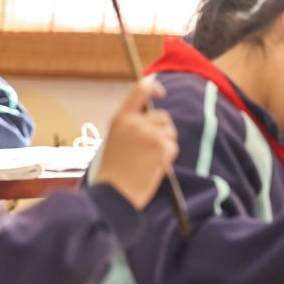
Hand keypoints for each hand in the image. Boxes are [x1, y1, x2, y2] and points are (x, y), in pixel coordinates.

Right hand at [94, 80, 179, 211]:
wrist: (111, 195)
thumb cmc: (111, 173)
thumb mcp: (115, 141)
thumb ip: (131, 128)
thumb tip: (155, 122)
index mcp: (120, 119)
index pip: (139, 91)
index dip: (153, 87)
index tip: (160, 92)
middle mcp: (135, 122)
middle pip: (162, 117)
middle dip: (162, 131)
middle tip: (150, 150)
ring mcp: (150, 133)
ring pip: (169, 134)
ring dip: (164, 146)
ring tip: (145, 162)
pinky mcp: (161, 147)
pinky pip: (172, 148)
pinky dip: (166, 158)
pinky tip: (151, 168)